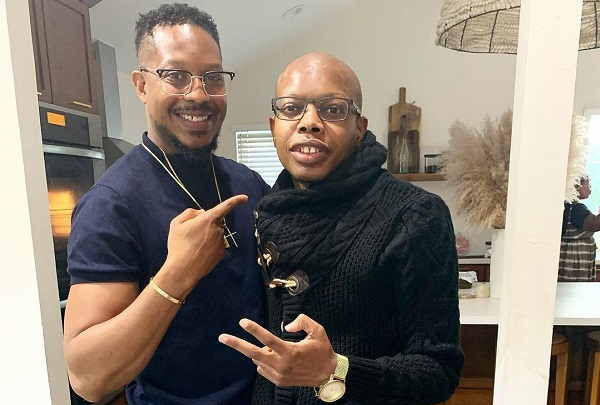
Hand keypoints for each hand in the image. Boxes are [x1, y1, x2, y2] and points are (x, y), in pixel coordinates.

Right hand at [164, 194, 247, 283]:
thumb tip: (201, 212)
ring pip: (216, 234)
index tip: (245, 198)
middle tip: (192, 233)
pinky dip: (210, 247)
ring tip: (193, 246)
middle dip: (207, 224)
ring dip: (208, 236)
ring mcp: (221, 242)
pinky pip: (216, 245)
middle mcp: (218, 229)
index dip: (236, 200)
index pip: (225, 206)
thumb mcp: (177, 224)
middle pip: (215, 222)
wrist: (183, 269)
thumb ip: (190, 213)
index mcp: (209, 219)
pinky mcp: (221, 253)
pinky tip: (199, 253)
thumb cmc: (178, 245)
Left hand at [218, 314, 336, 386]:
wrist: (327, 375)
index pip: (267, 338)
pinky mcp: (278, 381)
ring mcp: (278, 375)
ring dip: (259, 351)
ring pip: (258, 360)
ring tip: (272, 348)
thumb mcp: (318, 330)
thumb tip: (285, 326)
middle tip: (222, 337)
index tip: (242, 322)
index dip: (254, 329)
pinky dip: (264, 361)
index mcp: (290, 351)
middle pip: (253, 353)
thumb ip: (302, 321)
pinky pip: (263, 369)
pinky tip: (276, 358)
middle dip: (236, 344)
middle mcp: (281, 364)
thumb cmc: (322, 351)